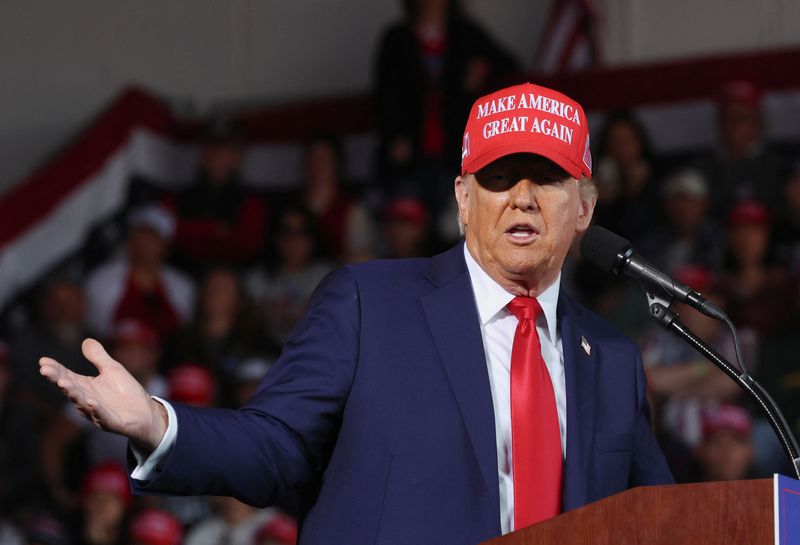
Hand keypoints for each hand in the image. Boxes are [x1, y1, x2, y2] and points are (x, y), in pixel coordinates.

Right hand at [39, 338, 167, 451]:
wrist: (145, 413)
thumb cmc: (126, 392)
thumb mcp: (112, 369)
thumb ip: (98, 357)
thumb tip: (86, 340)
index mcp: (86, 387)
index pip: (67, 376)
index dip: (55, 369)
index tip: (43, 361)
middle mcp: (86, 400)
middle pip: (70, 388)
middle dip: (58, 378)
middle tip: (45, 370)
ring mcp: (96, 412)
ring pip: (81, 402)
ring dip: (72, 393)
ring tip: (62, 382)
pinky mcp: (110, 422)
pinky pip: (101, 415)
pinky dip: (95, 409)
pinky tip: (89, 401)